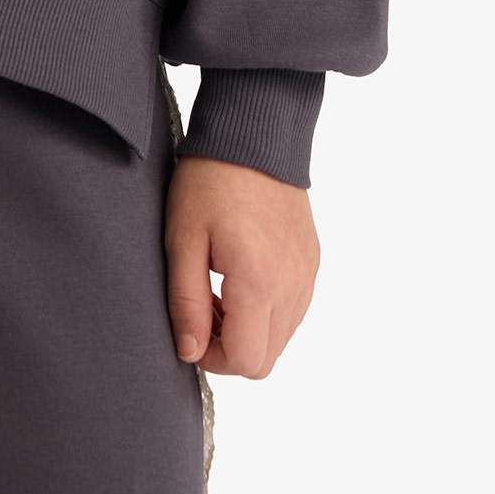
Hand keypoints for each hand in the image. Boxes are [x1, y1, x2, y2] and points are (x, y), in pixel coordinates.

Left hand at [164, 154, 319, 377]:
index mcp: (260, 283)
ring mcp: (307, 273)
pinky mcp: (312, 260)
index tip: (191, 325)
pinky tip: (240, 274)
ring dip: (249, 329)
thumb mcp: (183, 237)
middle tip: (201, 306)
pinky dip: (267, 309)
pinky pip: (293, 309)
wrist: (254, 131)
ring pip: (281, 337)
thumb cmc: (210, 179)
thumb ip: (186, 301)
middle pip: (266, 359)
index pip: (246, 361)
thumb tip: (190, 352)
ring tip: (218, 287)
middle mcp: (293, 285)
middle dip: (229, 346)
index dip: (212, 357)